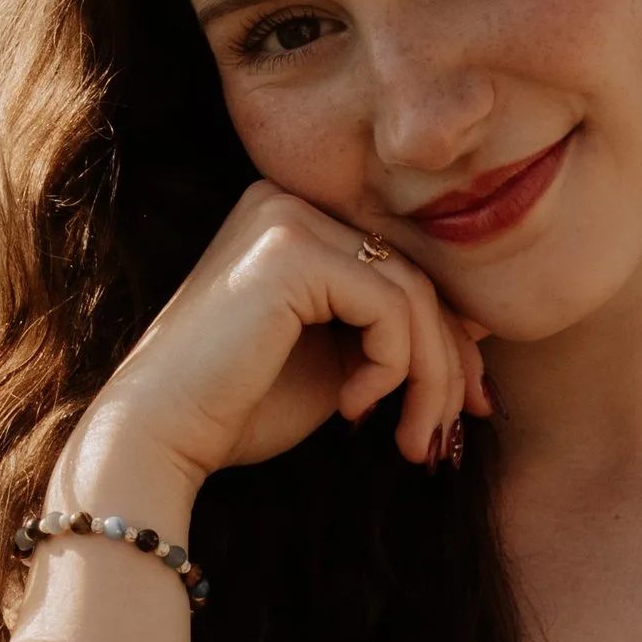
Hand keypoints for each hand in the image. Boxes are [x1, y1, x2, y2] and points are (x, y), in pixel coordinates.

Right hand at [67, 180, 489, 505]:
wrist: (159, 437)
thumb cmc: (239, 409)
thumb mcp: (340, 363)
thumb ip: (394, 333)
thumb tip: (482, 324)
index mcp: (292, 219)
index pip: (400, 267)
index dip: (447, 339)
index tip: (463, 408)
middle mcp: (287, 201)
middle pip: (414, 275)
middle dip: (448, 363)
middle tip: (447, 435)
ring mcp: (287, 218)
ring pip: (414, 293)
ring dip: (429, 378)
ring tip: (409, 439)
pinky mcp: (291, 250)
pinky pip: (390, 306)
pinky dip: (391, 368)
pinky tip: (353, 409)